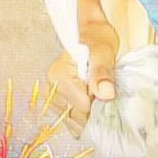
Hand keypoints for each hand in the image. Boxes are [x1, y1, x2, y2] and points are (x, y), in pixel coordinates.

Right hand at [46, 19, 118, 138]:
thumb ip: (102, 72)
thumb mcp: (103, 51)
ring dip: (88, 114)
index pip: (82, 106)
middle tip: (103, 91)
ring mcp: (52, 97)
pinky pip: (70, 120)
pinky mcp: (57, 102)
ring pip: (73, 121)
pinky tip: (91, 103)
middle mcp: (50, 87)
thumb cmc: (96, 40)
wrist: (91, 35)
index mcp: (58, 75)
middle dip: (93, 109)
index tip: (107, 90)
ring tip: (96, 94)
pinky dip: (83, 117)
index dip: (98, 102)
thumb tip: (106, 94)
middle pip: (76, 116)